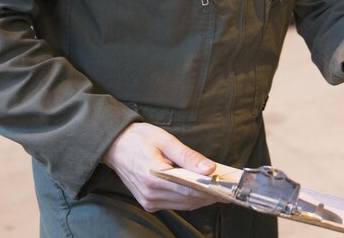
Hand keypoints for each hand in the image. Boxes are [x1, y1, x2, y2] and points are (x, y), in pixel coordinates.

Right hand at [102, 122, 217, 211]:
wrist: (114, 145)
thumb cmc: (139, 139)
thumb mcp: (166, 140)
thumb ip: (189, 156)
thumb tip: (210, 169)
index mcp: (154, 176)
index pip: (189, 190)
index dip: (211, 190)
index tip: (228, 187)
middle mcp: (150, 194)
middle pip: (189, 199)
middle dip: (210, 194)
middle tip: (228, 187)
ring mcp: (148, 200)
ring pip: (183, 204)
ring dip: (201, 197)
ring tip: (218, 187)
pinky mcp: (148, 202)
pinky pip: (175, 204)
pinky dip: (189, 198)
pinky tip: (201, 189)